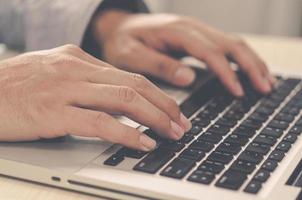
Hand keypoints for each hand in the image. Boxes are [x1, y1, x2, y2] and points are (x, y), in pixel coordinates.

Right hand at [0, 45, 190, 150]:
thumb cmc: (14, 86)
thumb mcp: (54, 73)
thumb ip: (85, 82)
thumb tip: (115, 99)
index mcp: (78, 59)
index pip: (129, 75)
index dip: (157, 93)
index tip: (172, 109)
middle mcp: (76, 69)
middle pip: (135, 85)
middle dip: (165, 105)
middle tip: (182, 122)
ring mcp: (66, 89)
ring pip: (124, 100)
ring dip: (155, 118)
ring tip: (172, 133)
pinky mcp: (54, 112)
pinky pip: (101, 122)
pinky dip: (128, 134)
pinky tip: (144, 142)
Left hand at [93, 11, 275, 95]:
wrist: (118, 27)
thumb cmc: (122, 42)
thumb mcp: (131, 55)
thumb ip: (158, 65)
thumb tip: (189, 78)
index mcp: (175, 31)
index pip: (209, 51)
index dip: (226, 71)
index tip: (237, 91)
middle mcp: (190, 27)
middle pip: (229, 43)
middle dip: (250, 66)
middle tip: (264, 88)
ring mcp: (195, 30)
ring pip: (232, 42)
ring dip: (251, 61)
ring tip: (266, 82)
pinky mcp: (196, 37)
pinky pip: (225, 45)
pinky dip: (241, 59)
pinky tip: (249, 71)